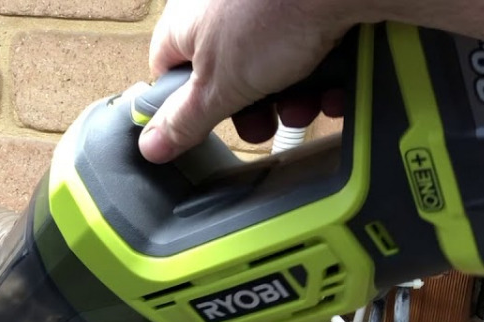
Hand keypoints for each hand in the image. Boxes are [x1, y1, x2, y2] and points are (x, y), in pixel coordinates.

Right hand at [140, 0, 363, 162]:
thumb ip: (185, 120)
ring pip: (270, 63)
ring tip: (306, 106)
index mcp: (184, 21)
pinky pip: (306, 45)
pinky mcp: (303, 6)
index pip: (169, 72)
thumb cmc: (273, 14)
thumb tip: (150, 145)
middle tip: (265, 126)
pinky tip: (333, 87)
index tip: (206, 128)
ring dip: (291, 97)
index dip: (187, 106)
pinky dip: (320, 72)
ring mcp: (264, 6)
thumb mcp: (220, 87)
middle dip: (251, 109)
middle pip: (226, 73)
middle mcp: (220, 7)